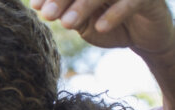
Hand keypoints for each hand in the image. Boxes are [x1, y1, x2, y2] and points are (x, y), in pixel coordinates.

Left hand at [31, 0, 173, 54]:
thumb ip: (64, 11)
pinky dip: (114, 14)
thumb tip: (37, 6)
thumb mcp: (81, 21)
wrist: (142, 38)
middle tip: (48, 14)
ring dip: (84, 6)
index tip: (36, 6)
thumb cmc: (106, 24)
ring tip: (67, 24)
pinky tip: (99, 27)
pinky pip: (131, 2)